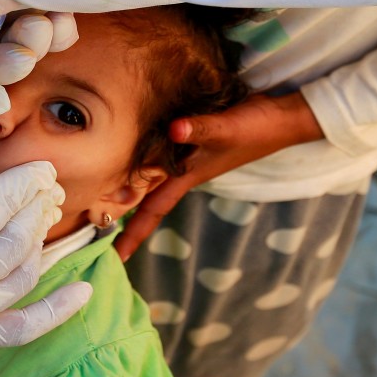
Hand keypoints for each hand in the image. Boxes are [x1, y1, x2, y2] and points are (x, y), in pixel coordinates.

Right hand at [0, 136, 92, 376]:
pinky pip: (17, 331)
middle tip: (47, 183)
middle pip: (13, 242)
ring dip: (41, 244)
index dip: (20, 185)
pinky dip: (53, 313)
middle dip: (36, 207)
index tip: (40, 166)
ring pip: (20, 278)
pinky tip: (84, 292)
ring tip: (49, 214)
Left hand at [115, 92, 325, 259]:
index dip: (133, 234)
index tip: (116, 259)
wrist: (284, 117)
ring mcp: (187, 157)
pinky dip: (141, 157)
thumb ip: (201, 130)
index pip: (152, 210)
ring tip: (98, 199)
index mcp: (186, 177)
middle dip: (121, 217)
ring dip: (127, 189)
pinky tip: (126, 154)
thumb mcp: (227, 129)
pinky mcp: (191, 139)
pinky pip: (159, 154)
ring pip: (148, 178)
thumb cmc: (256, 127)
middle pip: (145, 200)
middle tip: (92, 229)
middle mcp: (183, 171)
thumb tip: (173, 131)